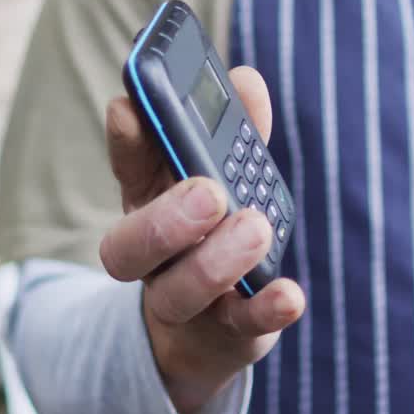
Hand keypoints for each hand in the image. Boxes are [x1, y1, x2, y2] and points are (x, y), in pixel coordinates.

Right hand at [99, 66, 305, 413]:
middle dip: (164, 218)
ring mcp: (185, 302)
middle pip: (127, 247)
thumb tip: (246, 79)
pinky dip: (265, 310)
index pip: (126, 170)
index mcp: (150, 204)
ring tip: (255, 227)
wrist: (207, 333)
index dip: (125, 142)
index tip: (129, 108)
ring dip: (215, 260)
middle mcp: (154, 258)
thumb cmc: (215, 234)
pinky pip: (240, 327)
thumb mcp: (223, 178)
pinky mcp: (226, 334)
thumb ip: (236, 133)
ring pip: (178, 291)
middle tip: (209, 193)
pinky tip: (288, 293)